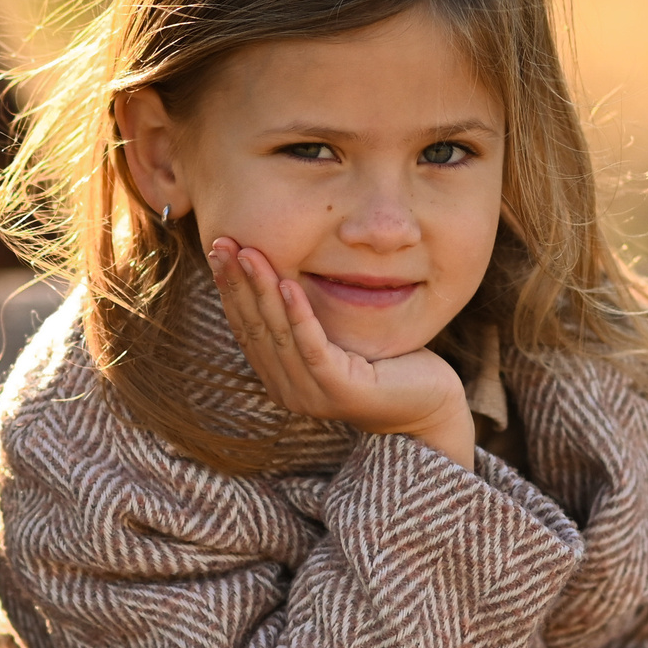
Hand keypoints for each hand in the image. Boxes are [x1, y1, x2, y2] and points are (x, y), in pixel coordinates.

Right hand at [207, 238, 474, 466]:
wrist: (428, 405)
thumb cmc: (385, 366)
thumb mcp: (336, 338)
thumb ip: (307, 321)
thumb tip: (283, 274)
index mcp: (280, 377)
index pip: (246, 326)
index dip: (230, 287)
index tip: (219, 249)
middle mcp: (287, 389)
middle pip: (254, 328)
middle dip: (236, 282)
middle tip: (221, 243)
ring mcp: (311, 393)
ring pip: (278, 333)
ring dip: (260, 289)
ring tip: (248, 254)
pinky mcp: (338, 390)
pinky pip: (312, 345)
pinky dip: (298, 313)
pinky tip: (287, 284)